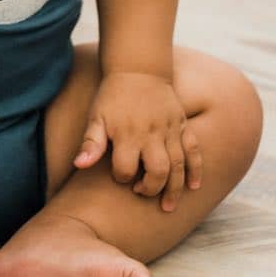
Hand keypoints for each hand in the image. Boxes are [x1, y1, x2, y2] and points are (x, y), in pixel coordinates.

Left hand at [73, 72, 202, 210]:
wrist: (138, 69)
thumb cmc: (113, 96)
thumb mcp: (96, 117)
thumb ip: (90, 143)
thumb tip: (79, 165)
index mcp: (128, 134)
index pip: (126, 169)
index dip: (121, 177)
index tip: (120, 176)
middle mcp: (152, 134)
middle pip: (158, 171)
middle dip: (151, 188)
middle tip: (142, 192)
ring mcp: (170, 130)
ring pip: (179, 165)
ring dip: (174, 188)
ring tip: (168, 207)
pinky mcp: (182, 125)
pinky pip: (194, 150)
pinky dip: (196, 169)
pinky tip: (194, 186)